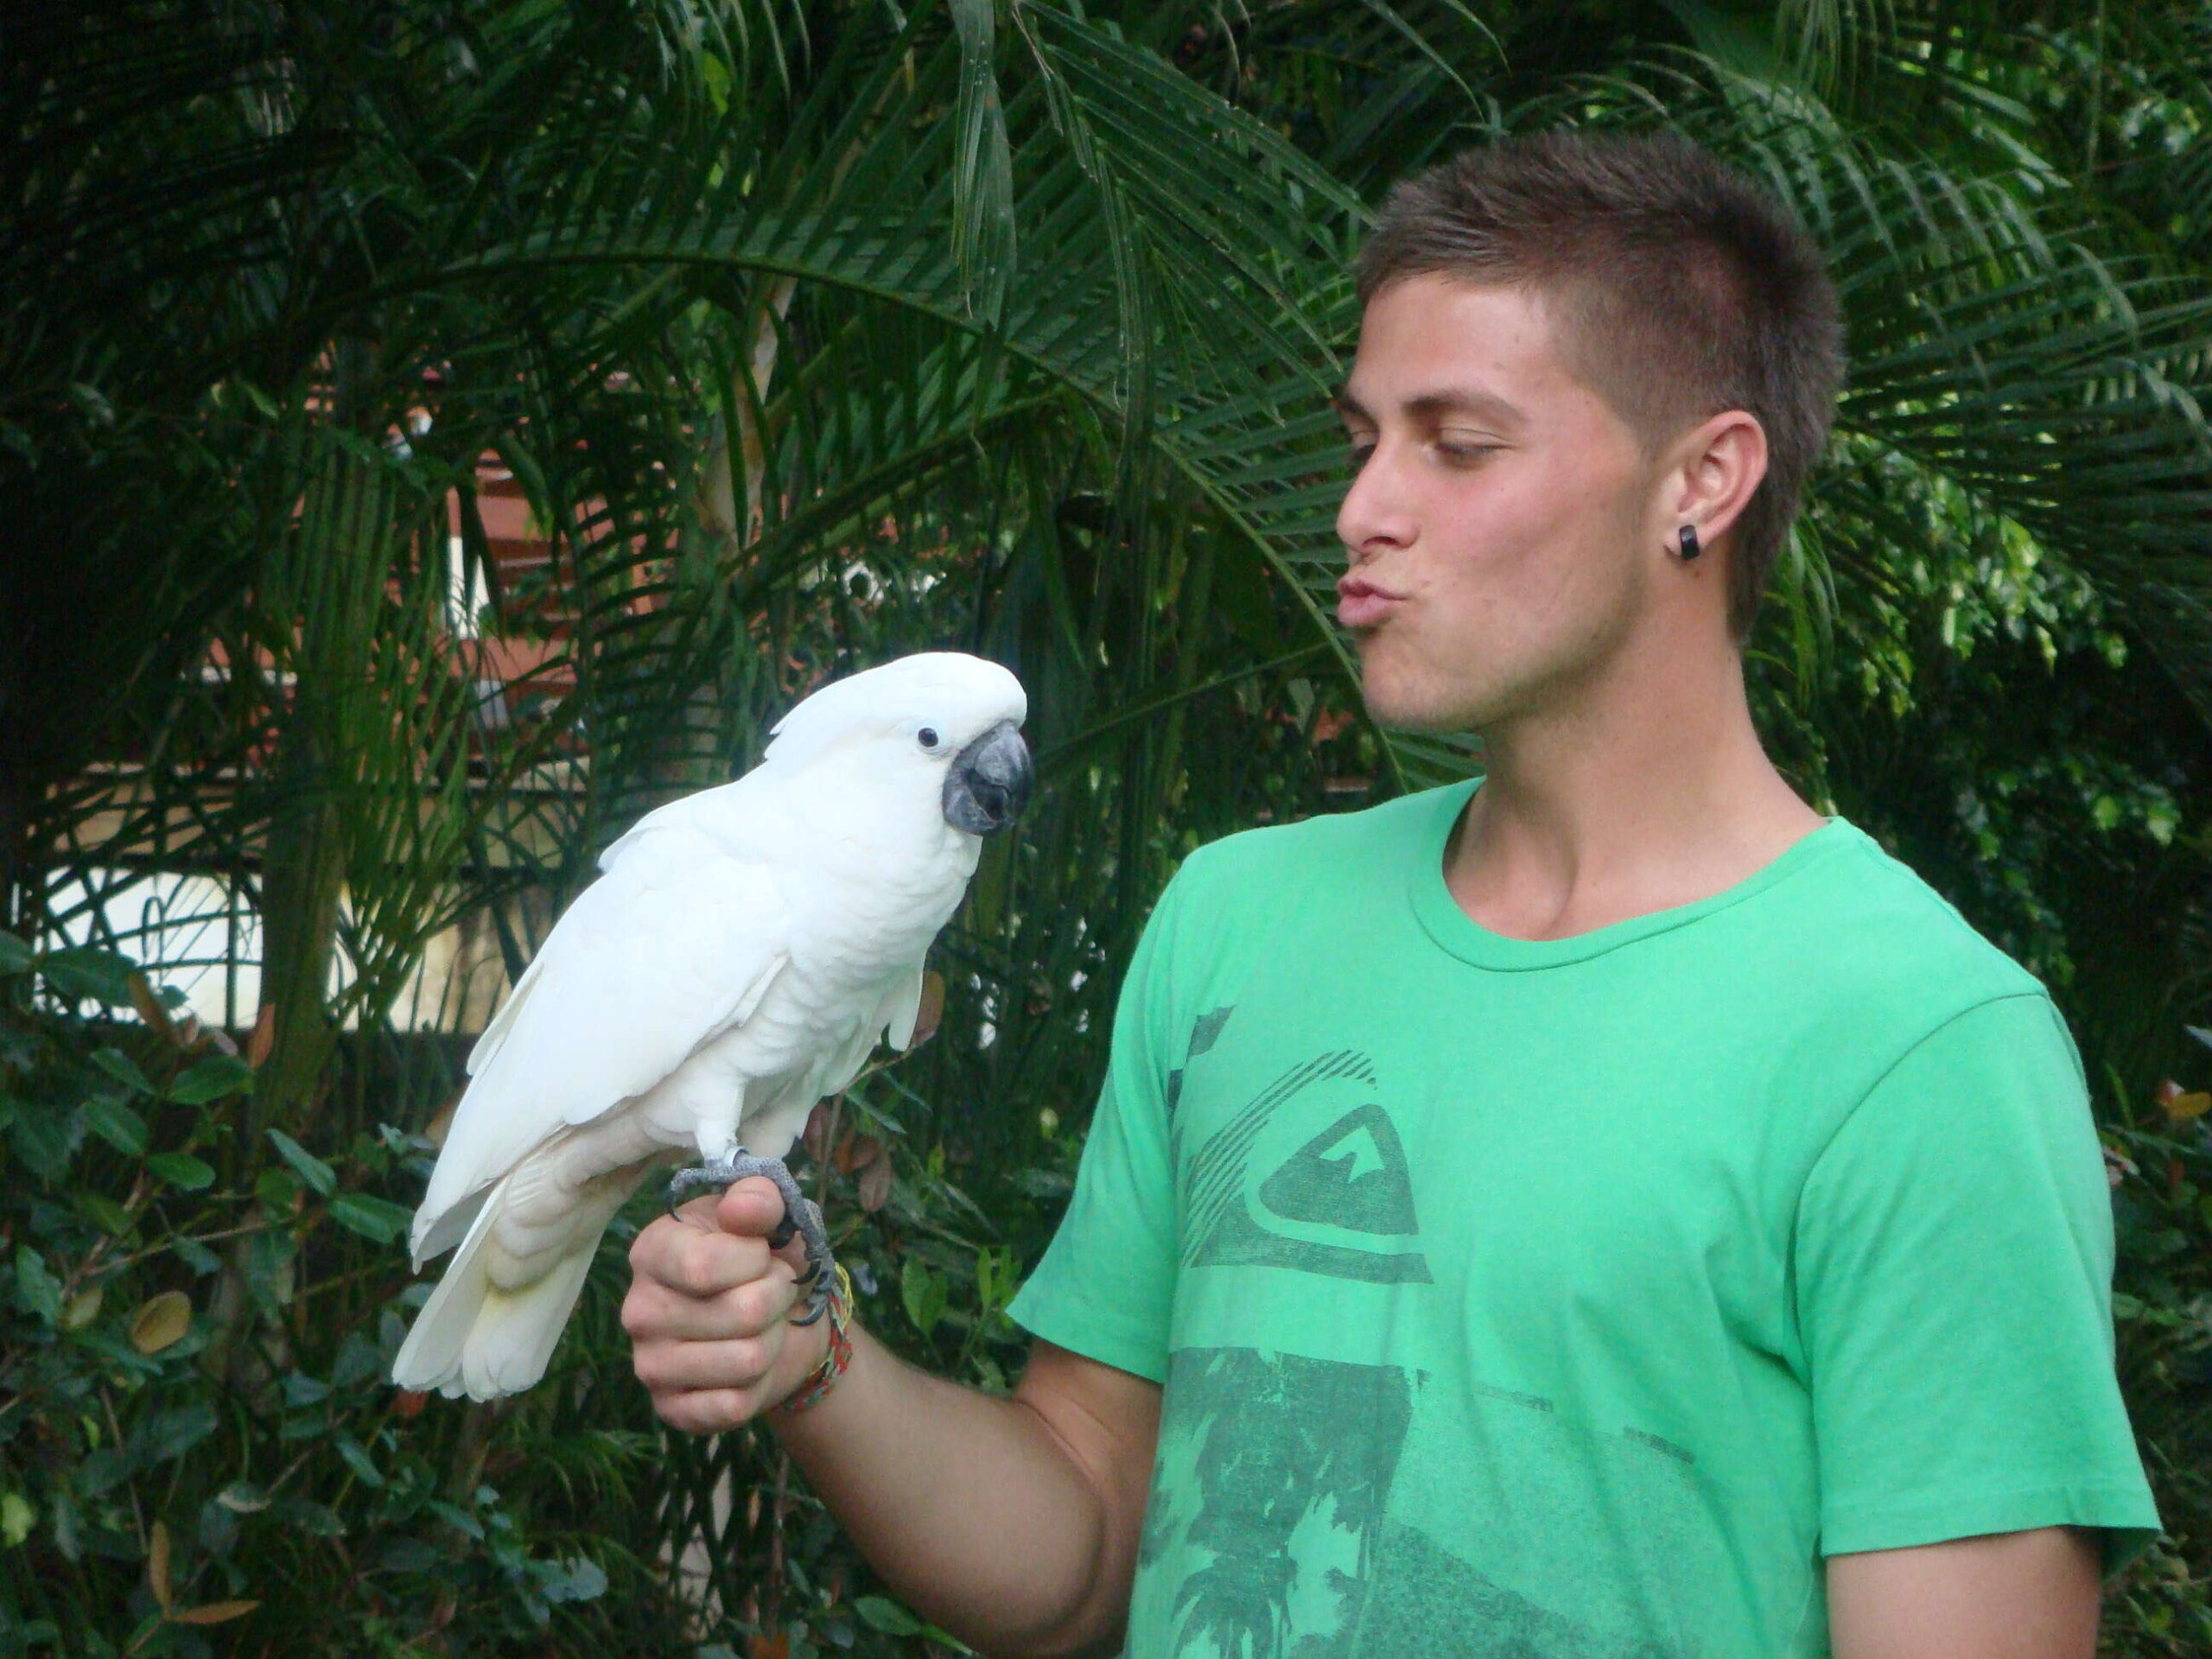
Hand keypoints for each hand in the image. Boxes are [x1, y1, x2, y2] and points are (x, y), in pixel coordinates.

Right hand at [624, 1176, 829, 1432]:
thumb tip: (740, 1211)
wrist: (780, 1322)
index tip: (762, 1254)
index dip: (756, 1260)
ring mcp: (650, 1364)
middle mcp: (639, 1310)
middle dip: (777, 1298)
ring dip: (774, 1339)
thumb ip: (759, 1199)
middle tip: (772, 1292)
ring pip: (747, 1360)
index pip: (704, 1265)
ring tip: (763, 1325)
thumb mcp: (770, 1215)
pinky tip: (749, 1367)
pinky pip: (733, 1406)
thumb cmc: (765, 1259)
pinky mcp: (670, 1409)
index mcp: (653, 1251)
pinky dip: (759, 1385)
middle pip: (742, 1313)